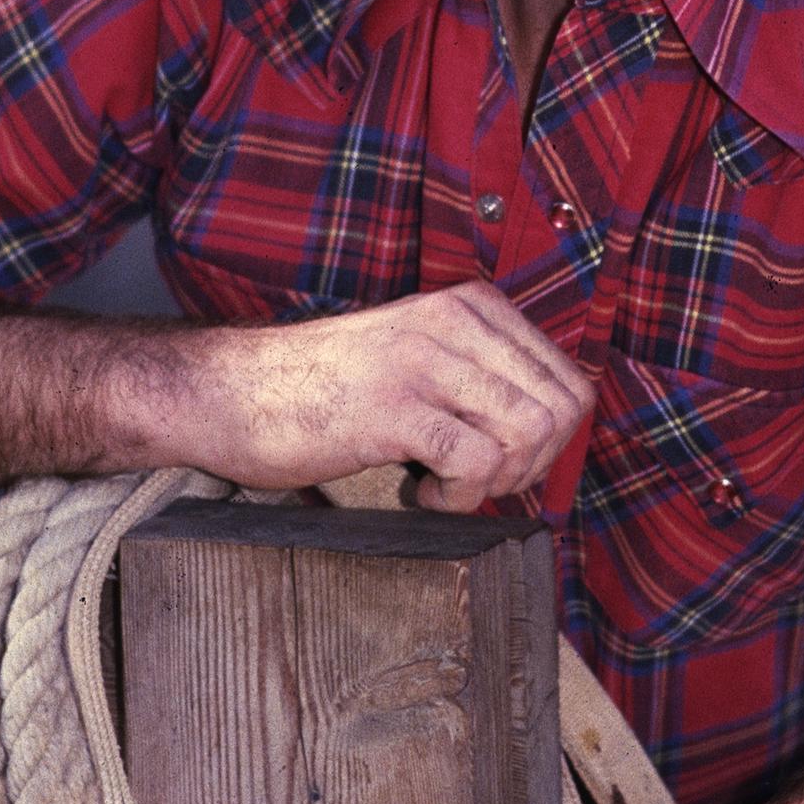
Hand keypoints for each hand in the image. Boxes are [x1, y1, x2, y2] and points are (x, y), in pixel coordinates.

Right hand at [159, 281, 595, 510]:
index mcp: (472, 306)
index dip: (549, 442)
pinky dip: (458, 497)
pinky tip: (418, 492)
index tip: (495, 460)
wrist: (231, 389)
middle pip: (561, 411)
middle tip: (474, 480)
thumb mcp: (421, 356)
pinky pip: (476, 463)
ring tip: (444, 483)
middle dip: (531, 466)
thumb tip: (555, 430)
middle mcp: (456, 321)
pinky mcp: (392, 407)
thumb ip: (483, 374)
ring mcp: (424, 360)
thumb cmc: (326, 387)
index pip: (572, 382)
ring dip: (496, 481)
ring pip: (529, 433)